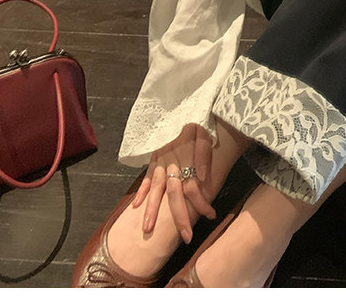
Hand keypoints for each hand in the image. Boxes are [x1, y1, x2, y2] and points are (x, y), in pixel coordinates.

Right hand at [132, 123, 215, 243]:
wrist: (183, 107)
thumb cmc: (198, 123)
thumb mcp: (204, 133)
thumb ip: (203, 154)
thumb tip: (200, 177)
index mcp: (186, 159)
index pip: (193, 187)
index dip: (201, 203)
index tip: (210, 216)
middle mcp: (171, 164)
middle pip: (174, 194)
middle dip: (179, 217)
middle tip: (185, 237)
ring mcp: (160, 162)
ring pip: (156, 189)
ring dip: (152, 210)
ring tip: (148, 229)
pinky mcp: (153, 159)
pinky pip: (146, 177)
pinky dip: (141, 192)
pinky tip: (135, 207)